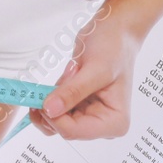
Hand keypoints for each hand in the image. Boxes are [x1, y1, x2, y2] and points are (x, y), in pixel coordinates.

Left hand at [30, 11, 138, 140]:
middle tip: (63, 79)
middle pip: (62, 128)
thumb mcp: (95, 69)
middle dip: (54, 105)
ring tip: (69, 75)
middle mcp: (101, 124)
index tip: (47, 96)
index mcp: (113, 122)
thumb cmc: (115, 47)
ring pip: (54, 122)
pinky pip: (53, 110)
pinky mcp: (76, 106)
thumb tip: (50, 109)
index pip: (74, 131)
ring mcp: (88, 115)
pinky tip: (67, 77)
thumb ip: (72, 91)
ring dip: (51, 99)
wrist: (114, 30)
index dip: (55, 116)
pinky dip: (50, 94)